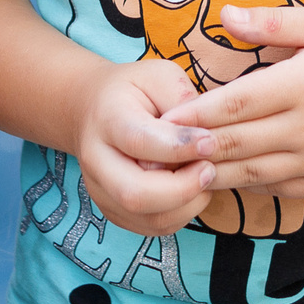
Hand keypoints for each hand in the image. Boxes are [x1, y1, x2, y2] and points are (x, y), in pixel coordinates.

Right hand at [74, 58, 214, 237]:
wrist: (93, 112)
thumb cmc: (134, 91)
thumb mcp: (159, 76)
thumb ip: (182, 101)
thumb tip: (204, 136)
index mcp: (107, 119)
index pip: (139, 141)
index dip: (179, 146)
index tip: (210, 141)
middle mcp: (96, 161)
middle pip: (135, 193)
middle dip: (183, 188)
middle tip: (210, 168)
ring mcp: (101, 191)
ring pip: (147, 218)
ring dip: (187, 204)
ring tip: (204, 177)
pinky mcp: (114, 211)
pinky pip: (153, 227)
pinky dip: (181, 214)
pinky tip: (192, 190)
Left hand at [159, 3, 303, 201]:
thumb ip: (272, 22)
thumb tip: (224, 15)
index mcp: (302, 84)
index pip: (235, 104)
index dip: (195, 113)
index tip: (164, 116)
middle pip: (236, 144)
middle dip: (193, 148)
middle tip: (158, 150)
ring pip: (251, 173)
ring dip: (213, 172)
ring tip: (180, 169)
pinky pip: (277, 189)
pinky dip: (248, 184)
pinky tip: (226, 177)